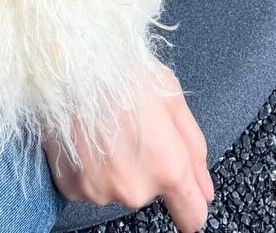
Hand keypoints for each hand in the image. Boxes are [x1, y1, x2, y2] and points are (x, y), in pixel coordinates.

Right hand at [43, 51, 213, 232]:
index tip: (184, 194)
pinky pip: (89, 184)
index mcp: (168, 167)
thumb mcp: (173, 96)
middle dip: (145, 168)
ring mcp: (100, 190)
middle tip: (129, 127)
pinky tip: (85, 136)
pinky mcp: (71, 187)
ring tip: (104, 127)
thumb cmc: (122, 68)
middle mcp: (135, 188)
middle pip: (149, 192)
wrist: (69, 59)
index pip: (191, 215)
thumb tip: (205, 191)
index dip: (190, 202)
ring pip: (117, 187)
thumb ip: (195, 149)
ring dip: (115, 166)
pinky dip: (89, 166)